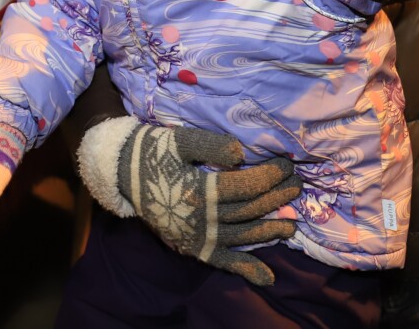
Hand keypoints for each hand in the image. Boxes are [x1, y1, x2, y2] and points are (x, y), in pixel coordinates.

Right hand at [85, 118, 300, 286]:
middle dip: (277, 197)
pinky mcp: (193, 248)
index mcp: (199, 192)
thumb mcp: (179, 140)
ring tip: (291, 223)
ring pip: (244, 236)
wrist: (122, 174)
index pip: (246, 186)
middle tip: (297, 186)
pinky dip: (246, 270)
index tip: (287, 165)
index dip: (271, 176)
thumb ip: (211, 145)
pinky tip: (267, 277)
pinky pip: (223, 262)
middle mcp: (202, 219)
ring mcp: (198, 237)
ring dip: (270, 231)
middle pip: (249, 210)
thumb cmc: (153, 152)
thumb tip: (241, 153)